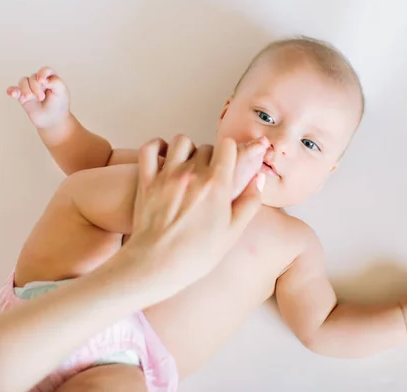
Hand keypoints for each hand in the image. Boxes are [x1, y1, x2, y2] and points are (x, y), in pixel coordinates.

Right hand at [6, 67, 69, 127]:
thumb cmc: (59, 105)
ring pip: (23, 81)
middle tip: (41, 98)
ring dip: (25, 89)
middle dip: (36, 87)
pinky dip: (12, 90)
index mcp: (50, 79)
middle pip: (33, 77)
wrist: (53, 120)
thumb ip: (55, 82)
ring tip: (29, 97)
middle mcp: (39, 82)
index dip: (42, 73)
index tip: (42, 81)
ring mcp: (30, 89)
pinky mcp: (22, 97)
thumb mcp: (62, 92)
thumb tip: (42, 79)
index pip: (45, 70)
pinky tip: (13, 94)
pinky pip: (13, 90)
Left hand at [125, 135, 265, 296]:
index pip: (228, 146)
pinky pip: (150, 148)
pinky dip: (157, 146)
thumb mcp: (233, 232)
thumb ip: (250, 202)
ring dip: (187, 149)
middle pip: (206, 147)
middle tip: (209, 176)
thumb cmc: (196, 254)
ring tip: (188, 165)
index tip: (230, 162)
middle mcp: (192, 174)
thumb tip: (260, 178)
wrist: (157, 265)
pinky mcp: (146, 180)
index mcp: (216, 184)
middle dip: (211, 157)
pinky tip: (165, 156)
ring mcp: (167, 175)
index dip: (231, 152)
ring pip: (181, 141)